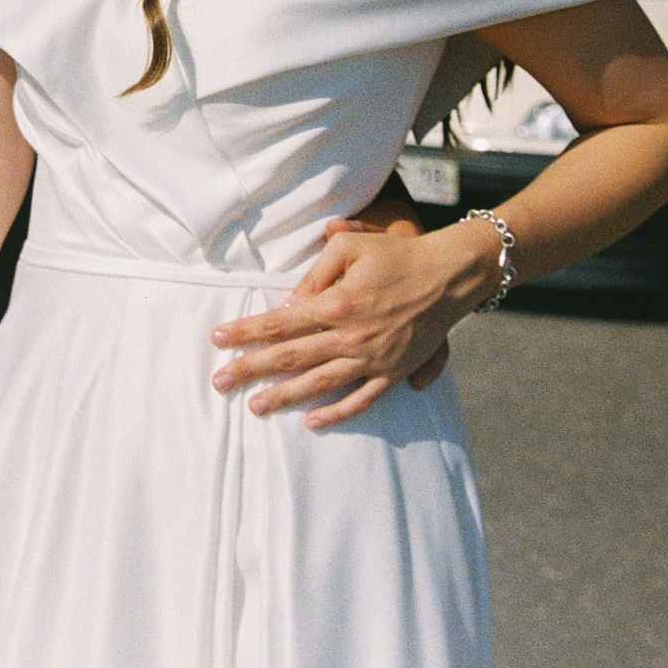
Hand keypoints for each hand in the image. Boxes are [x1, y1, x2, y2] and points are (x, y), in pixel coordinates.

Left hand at [208, 216, 488, 429]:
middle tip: (219, 382)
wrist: (449, 275)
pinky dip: (336, 413)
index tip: (218, 339)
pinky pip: (361, 400)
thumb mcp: (351, 246)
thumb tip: (288, 305)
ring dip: (284, 396)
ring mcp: (372, 358)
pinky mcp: (392, 371)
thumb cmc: (396, 255)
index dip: (246, 332)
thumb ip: (315, 273)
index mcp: (337, 303)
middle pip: (290, 358)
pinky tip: (311, 422)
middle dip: (250, 369)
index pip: (279, 322)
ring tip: (254, 406)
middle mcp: (350, 336)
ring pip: (318, 384)